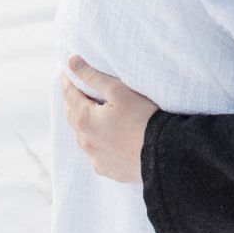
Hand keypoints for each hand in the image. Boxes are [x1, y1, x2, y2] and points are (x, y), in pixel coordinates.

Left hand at [62, 55, 159, 183]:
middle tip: (77, 89)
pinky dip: (96, 142)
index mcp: (84, 119)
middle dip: (73, 101)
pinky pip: (96, 154)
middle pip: (73, 116)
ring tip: (90, 112)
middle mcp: (85, 141)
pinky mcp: (109, 170)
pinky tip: (104, 138)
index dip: (68, 80)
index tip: (68, 70)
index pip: (69, 94)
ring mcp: (96, 158)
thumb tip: (72, 62)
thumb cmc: (143, 118)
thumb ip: (93, 76)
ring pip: (83, 137)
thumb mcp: (118, 91)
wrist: (165, 155)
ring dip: (83, 123)